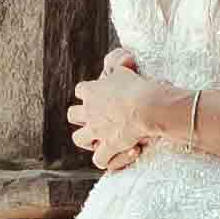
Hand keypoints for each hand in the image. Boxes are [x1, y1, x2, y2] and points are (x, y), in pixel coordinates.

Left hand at [71, 55, 184, 173]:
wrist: (146, 107)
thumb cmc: (138, 87)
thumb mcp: (125, 68)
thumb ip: (119, 62)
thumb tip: (125, 59)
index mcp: (92, 91)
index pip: (81, 90)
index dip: (89, 94)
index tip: (101, 96)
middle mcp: (89, 112)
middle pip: (72, 115)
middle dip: (82, 118)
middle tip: (98, 119)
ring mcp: (96, 131)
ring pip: (79, 139)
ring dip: (89, 140)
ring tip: (103, 139)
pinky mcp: (107, 146)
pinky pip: (100, 159)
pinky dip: (108, 159)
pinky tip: (120, 154)